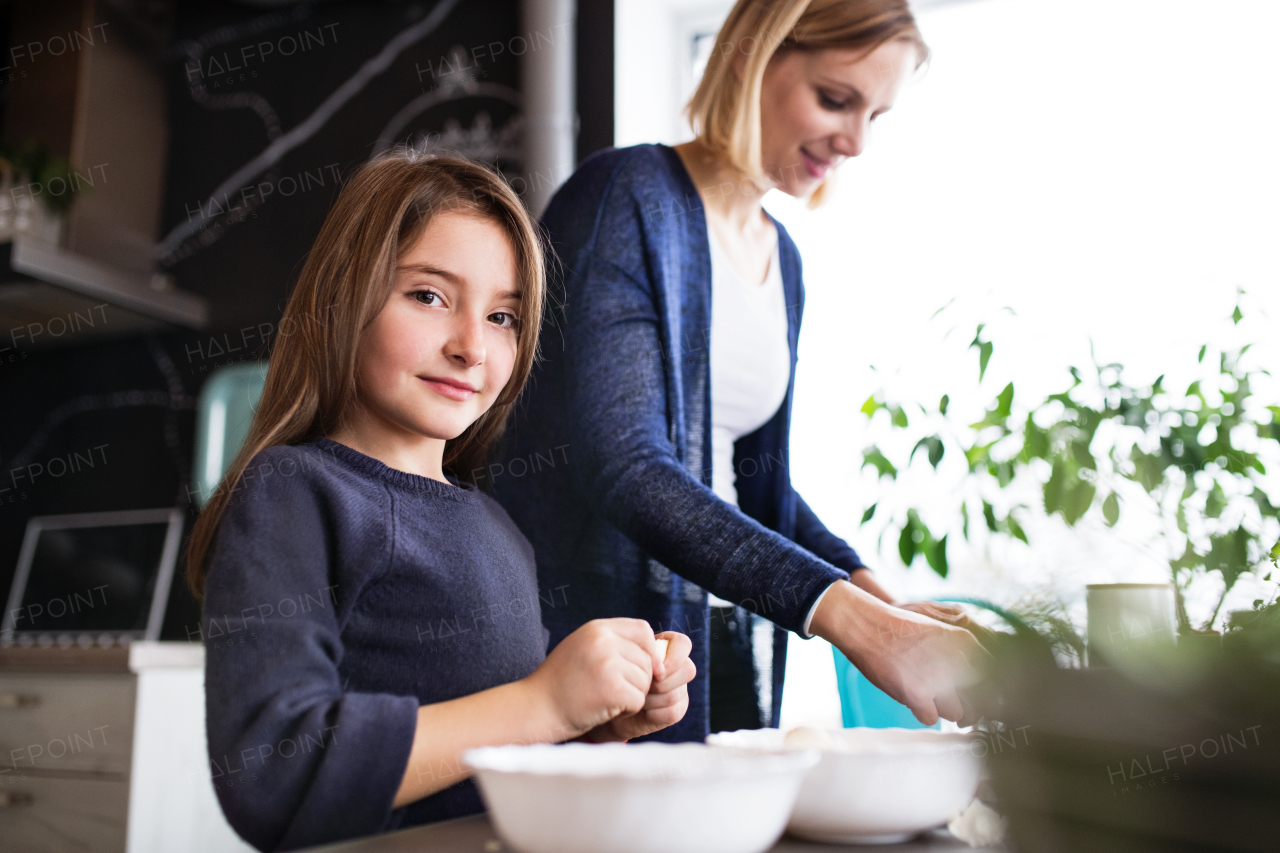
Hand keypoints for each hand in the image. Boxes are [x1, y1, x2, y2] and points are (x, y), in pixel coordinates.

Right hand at [524, 618, 662, 739]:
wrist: (536, 708)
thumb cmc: (561, 683)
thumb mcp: (583, 649)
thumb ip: (612, 643)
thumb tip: (655, 650)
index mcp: (597, 629)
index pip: (642, 630)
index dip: (650, 650)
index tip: (647, 668)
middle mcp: (603, 641)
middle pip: (647, 659)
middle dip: (638, 679)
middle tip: (613, 691)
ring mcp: (607, 664)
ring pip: (645, 681)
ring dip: (632, 695)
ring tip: (605, 699)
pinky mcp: (612, 689)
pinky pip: (638, 700)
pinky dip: (627, 710)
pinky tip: (606, 709)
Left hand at [584, 631, 695, 741]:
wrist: (601, 705)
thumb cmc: (607, 676)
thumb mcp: (616, 655)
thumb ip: (633, 646)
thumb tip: (654, 656)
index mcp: (664, 649)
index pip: (682, 644)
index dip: (674, 655)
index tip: (656, 668)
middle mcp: (675, 669)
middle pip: (687, 669)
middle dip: (661, 681)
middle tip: (641, 686)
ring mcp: (677, 690)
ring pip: (676, 693)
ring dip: (651, 698)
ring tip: (633, 697)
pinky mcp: (674, 711)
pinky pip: (673, 711)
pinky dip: (653, 713)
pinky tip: (639, 711)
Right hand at [811, 581, 989, 726]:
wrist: (864, 624)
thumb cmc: (900, 629)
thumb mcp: (940, 631)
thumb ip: (965, 655)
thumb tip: (989, 689)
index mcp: (966, 641)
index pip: (996, 679)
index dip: (991, 695)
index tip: (985, 701)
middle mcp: (957, 659)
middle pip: (980, 702)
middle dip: (968, 706)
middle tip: (951, 701)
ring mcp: (938, 678)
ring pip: (957, 713)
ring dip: (942, 707)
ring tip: (924, 692)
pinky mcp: (917, 693)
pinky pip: (931, 719)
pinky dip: (921, 711)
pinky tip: (910, 694)